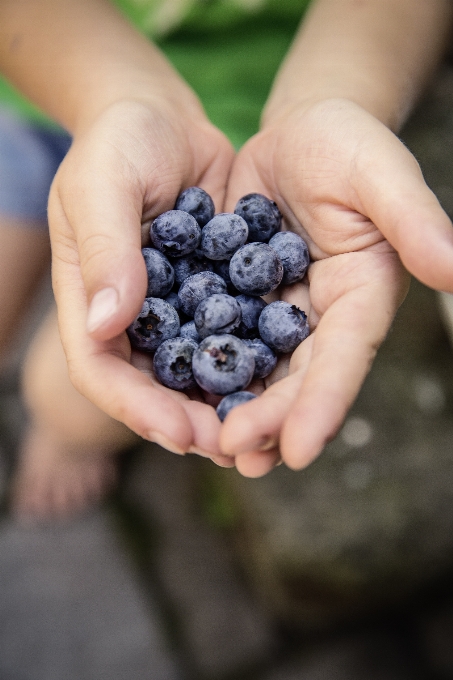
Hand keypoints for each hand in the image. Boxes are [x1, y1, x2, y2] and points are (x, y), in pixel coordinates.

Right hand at [49, 97, 234, 463]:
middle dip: (186, 423)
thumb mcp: (101, 183)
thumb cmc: (119, 142)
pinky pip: (230, 338)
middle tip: (230, 448)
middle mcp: (129, 317)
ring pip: (192, 374)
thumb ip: (105, 250)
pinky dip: (250, 365)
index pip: (101, 369)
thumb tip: (107, 323)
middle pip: (149, 388)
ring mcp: (170, 310)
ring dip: (222, 407)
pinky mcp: (210, 296)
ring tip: (259, 433)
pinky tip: (281, 384)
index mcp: (89, 300)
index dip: (137, 407)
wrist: (163, 118)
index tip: (180, 432)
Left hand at [220, 98, 452, 475]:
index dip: (323, 403)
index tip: (299, 450)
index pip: (345, 357)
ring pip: (257, 368)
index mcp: (361, 296)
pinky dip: (200, 364)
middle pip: (297, 376)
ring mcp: (278, 310)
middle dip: (270, 418)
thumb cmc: (348, 143)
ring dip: (234, 408)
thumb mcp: (380, 173)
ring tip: (208, 447)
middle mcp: (321, 316)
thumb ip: (414, 219)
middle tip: (236, 454)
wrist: (300, 131)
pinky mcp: (240, 297)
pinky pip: (217, 335)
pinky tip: (176, 391)